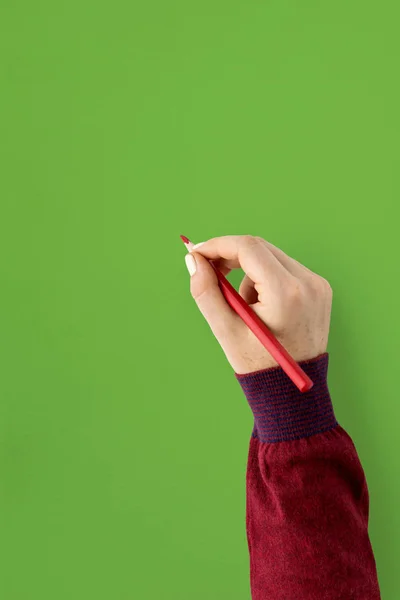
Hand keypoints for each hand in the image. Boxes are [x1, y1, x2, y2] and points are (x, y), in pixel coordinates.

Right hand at [184, 235, 331, 373]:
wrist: (292, 392)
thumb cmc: (257, 365)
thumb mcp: (225, 330)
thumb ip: (206, 292)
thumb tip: (193, 260)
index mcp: (286, 293)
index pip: (248, 248)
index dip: (218, 246)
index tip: (198, 253)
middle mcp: (308, 283)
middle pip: (260, 248)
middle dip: (230, 255)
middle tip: (208, 270)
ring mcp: (318, 285)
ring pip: (271, 257)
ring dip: (248, 271)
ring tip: (244, 308)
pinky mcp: (320, 289)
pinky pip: (285, 269)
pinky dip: (265, 279)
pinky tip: (261, 307)